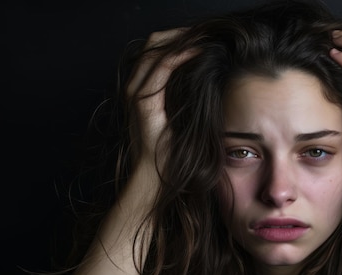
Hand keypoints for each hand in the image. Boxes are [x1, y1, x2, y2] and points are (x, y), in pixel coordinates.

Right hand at [126, 28, 193, 166]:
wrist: (156, 175)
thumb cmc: (171, 154)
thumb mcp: (180, 118)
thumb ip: (184, 97)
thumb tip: (206, 79)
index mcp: (142, 90)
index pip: (157, 52)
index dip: (178, 39)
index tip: (202, 37)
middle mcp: (134, 88)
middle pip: (154, 44)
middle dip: (180, 34)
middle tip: (205, 32)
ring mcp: (135, 93)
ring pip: (156, 49)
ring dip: (181, 39)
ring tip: (204, 37)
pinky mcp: (143, 100)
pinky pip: (162, 67)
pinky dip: (181, 54)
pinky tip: (199, 50)